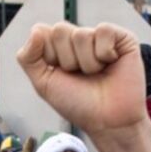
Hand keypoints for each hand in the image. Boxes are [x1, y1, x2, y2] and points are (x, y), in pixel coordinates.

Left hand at [17, 22, 146, 142]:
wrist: (108, 122)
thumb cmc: (78, 105)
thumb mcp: (43, 84)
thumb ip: (28, 58)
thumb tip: (36, 30)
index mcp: (59, 47)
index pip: (41, 31)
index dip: (48, 56)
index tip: (61, 74)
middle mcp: (78, 38)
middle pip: (60, 30)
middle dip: (67, 60)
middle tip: (81, 76)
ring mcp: (99, 37)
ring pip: (81, 33)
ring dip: (87, 63)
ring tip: (97, 74)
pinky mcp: (122, 38)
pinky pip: (104, 30)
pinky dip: (104, 53)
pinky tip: (111, 64)